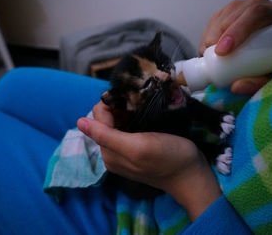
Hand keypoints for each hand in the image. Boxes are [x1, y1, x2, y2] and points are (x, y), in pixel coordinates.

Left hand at [77, 101, 221, 220]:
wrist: (192, 174)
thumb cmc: (168, 158)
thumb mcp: (137, 146)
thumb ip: (107, 136)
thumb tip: (79, 122)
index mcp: (109, 152)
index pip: (98, 118)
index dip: (111, 104)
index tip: (131, 98)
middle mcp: (113, 152)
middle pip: (106, 119)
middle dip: (119, 107)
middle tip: (140, 102)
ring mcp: (126, 151)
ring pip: (117, 122)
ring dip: (127, 111)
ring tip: (143, 106)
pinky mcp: (138, 148)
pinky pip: (128, 128)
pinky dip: (134, 118)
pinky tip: (145, 114)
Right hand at [200, 0, 271, 94]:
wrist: (270, 52)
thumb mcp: (271, 74)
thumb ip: (258, 82)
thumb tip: (236, 86)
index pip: (256, 13)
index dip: (237, 30)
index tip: (223, 51)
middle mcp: (258, 3)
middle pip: (234, 13)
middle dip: (218, 35)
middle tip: (210, 55)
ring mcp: (241, 5)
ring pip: (221, 17)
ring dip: (211, 37)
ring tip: (209, 57)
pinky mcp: (227, 11)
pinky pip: (212, 21)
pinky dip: (207, 36)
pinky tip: (208, 50)